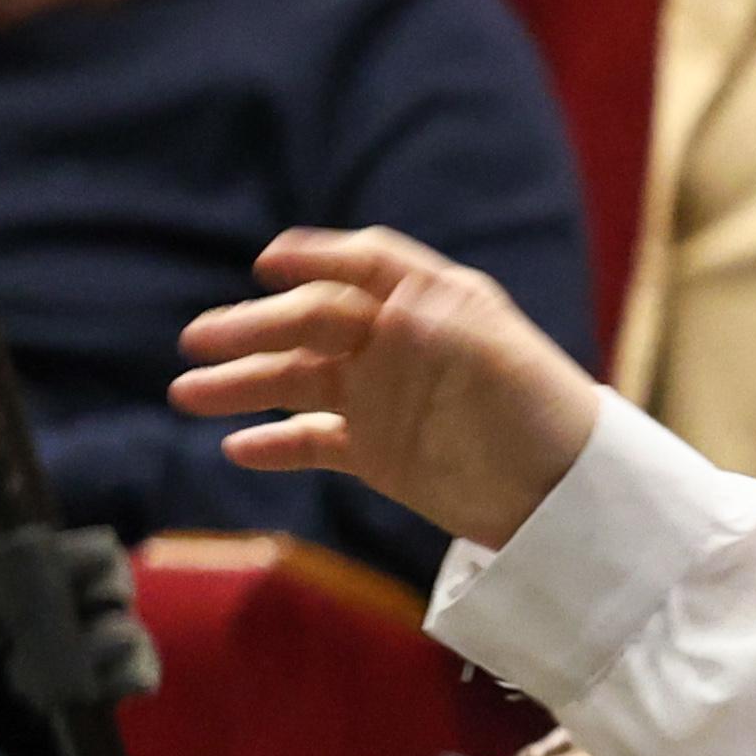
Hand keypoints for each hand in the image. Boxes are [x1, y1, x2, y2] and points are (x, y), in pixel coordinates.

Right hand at [171, 225, 606, 551]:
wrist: (568, 498)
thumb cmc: (546, 413)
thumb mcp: (501, 360)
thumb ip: (442, 328)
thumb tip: (388, 309)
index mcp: (433, 304)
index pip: (367, 265)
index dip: (319, 257)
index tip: (270, 264)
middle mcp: (398, 343)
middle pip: (314, 322)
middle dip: (256, 327)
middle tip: (199, 340)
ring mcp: (382, 398)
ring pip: (297, 380)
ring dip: (243, 383)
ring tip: (186, 392)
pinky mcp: (375, 452)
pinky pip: (311, 442)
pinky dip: (272, 443)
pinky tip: (235, 447)